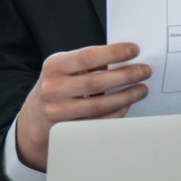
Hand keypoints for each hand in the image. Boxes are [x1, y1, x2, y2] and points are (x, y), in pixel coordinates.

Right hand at [16, 42, 150, 170]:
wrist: (35, 118)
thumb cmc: (56, 86)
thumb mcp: (64, 67)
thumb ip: (88, 61)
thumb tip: (124, 57)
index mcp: (54, 66)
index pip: (87, 57)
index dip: (113, 53)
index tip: (134, 50)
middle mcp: (53, 89)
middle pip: (97, 82)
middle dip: (126, 75)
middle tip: (145, 70)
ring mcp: (59, 112)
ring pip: (100, 105)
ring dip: (126, 96)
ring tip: (141, 88)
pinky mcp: (68, 130)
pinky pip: (99, 122)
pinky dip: (117, 113)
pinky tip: (127, 104)